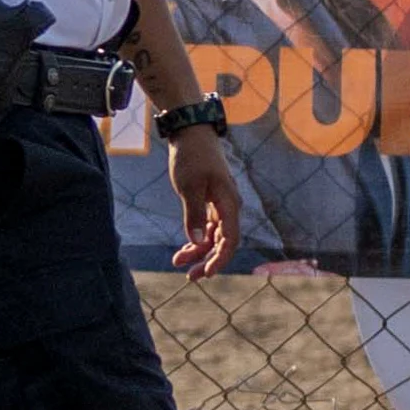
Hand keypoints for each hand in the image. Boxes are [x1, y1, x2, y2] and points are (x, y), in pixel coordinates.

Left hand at [165, 128, 245, 275]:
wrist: (190, 132)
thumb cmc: (191, 157)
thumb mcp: (190, 187)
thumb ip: (195, 215)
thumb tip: (198, 242)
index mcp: (229, 203)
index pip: (231, 239)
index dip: (220, 259)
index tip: (206, 273)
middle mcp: (228, 206)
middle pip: (223, 241)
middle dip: (207, 260)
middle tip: (190, 277)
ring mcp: (220, 203)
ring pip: (213, 235)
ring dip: (198, 250)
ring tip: (179, 262)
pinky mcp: (210, 200)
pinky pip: (207, 226)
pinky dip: (196, 238)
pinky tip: (183, 248)